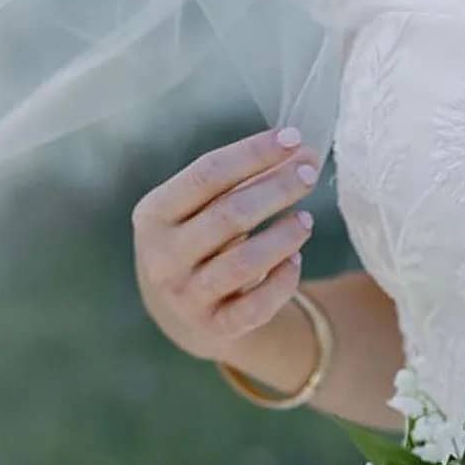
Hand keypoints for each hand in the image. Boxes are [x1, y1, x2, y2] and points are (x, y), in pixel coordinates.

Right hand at [131, 125, 320, 360]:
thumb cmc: (201, 240)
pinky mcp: (215, 327)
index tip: (293, 138)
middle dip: (276, 189)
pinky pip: (257, 306)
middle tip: (310, 173)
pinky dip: (283, 282)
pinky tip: (296, 260)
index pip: (207, 174)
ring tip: (307, 220)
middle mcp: (163, 256)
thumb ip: (247, 179)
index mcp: (154, 214)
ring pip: (245, 263)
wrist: (183, 309)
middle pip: (229, 215)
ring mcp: (187, 295)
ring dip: (283, 238)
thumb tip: (305, 152)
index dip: (253, 154)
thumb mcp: (204, 208)